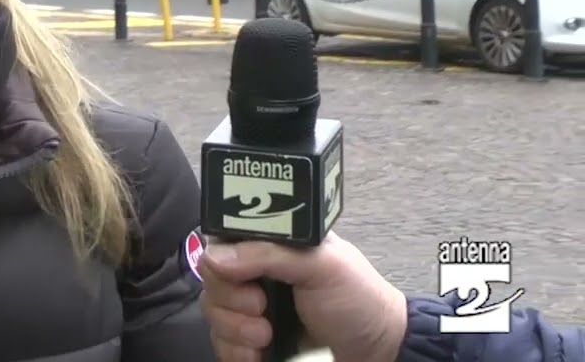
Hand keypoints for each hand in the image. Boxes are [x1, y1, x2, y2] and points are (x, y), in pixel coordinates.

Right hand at [198, 232, 407, 361]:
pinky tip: (259, 353)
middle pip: (211, 277)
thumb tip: (215, 256)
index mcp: (271, 243)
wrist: (376, 353)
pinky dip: (234, 352)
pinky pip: (219, 343)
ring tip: (267, 336)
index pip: (223, 238)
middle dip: (233, 299)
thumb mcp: (322, 265)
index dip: (223, 257)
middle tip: (263, 309)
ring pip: (212, 311)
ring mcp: (249, 307)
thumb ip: (269, 253)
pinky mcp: (247, 340)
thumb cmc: (358, 301)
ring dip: (235, 329)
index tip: (242, 276)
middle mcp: (255, 272)